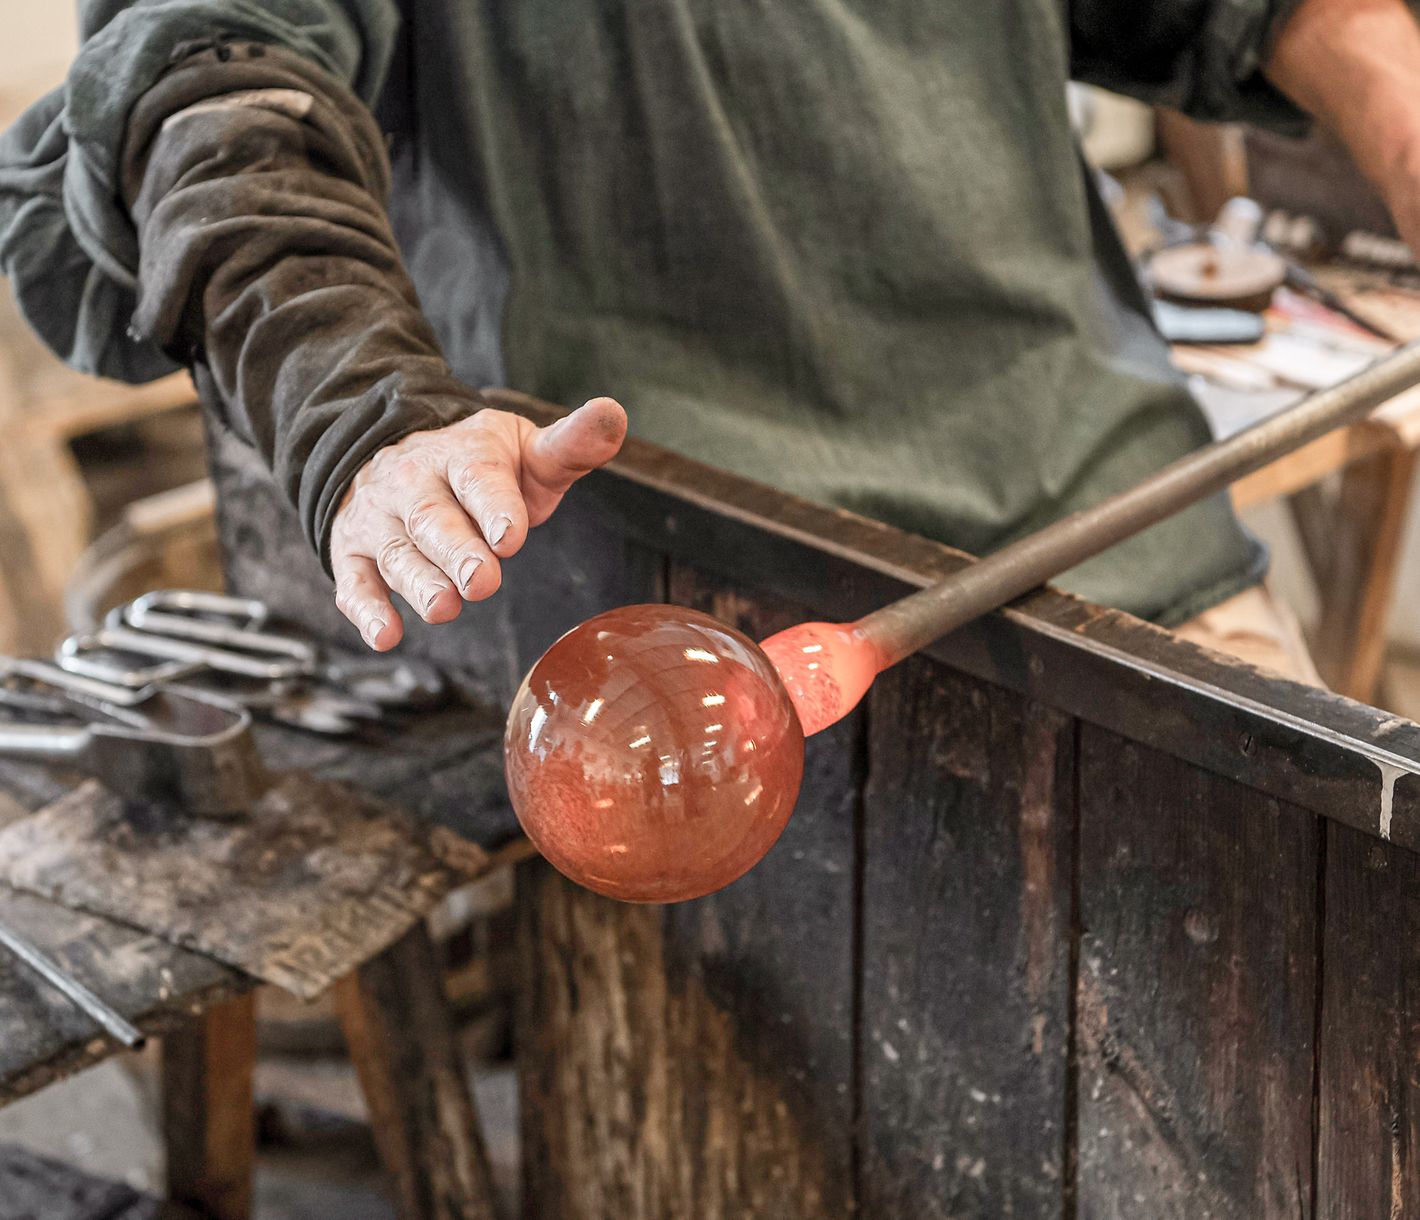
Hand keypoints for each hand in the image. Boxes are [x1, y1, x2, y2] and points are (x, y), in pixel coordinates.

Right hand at [330, 397, 626, 649]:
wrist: (399, 458)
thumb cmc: (484, 468)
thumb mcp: (529, 450)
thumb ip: (573, 444)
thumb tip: (614, 413)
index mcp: (463, 454)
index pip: (478, 477)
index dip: (494, 506)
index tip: (512, 537)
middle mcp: (414, 483)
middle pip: (433, 519)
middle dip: (457, 552)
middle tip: (482, 582)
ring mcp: (380, 519)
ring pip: (396, 552)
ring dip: (418, 583)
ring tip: (444, 609)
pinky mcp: (353, 553)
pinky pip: (354, 582)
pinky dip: (366, 609)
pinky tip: (386, 636)